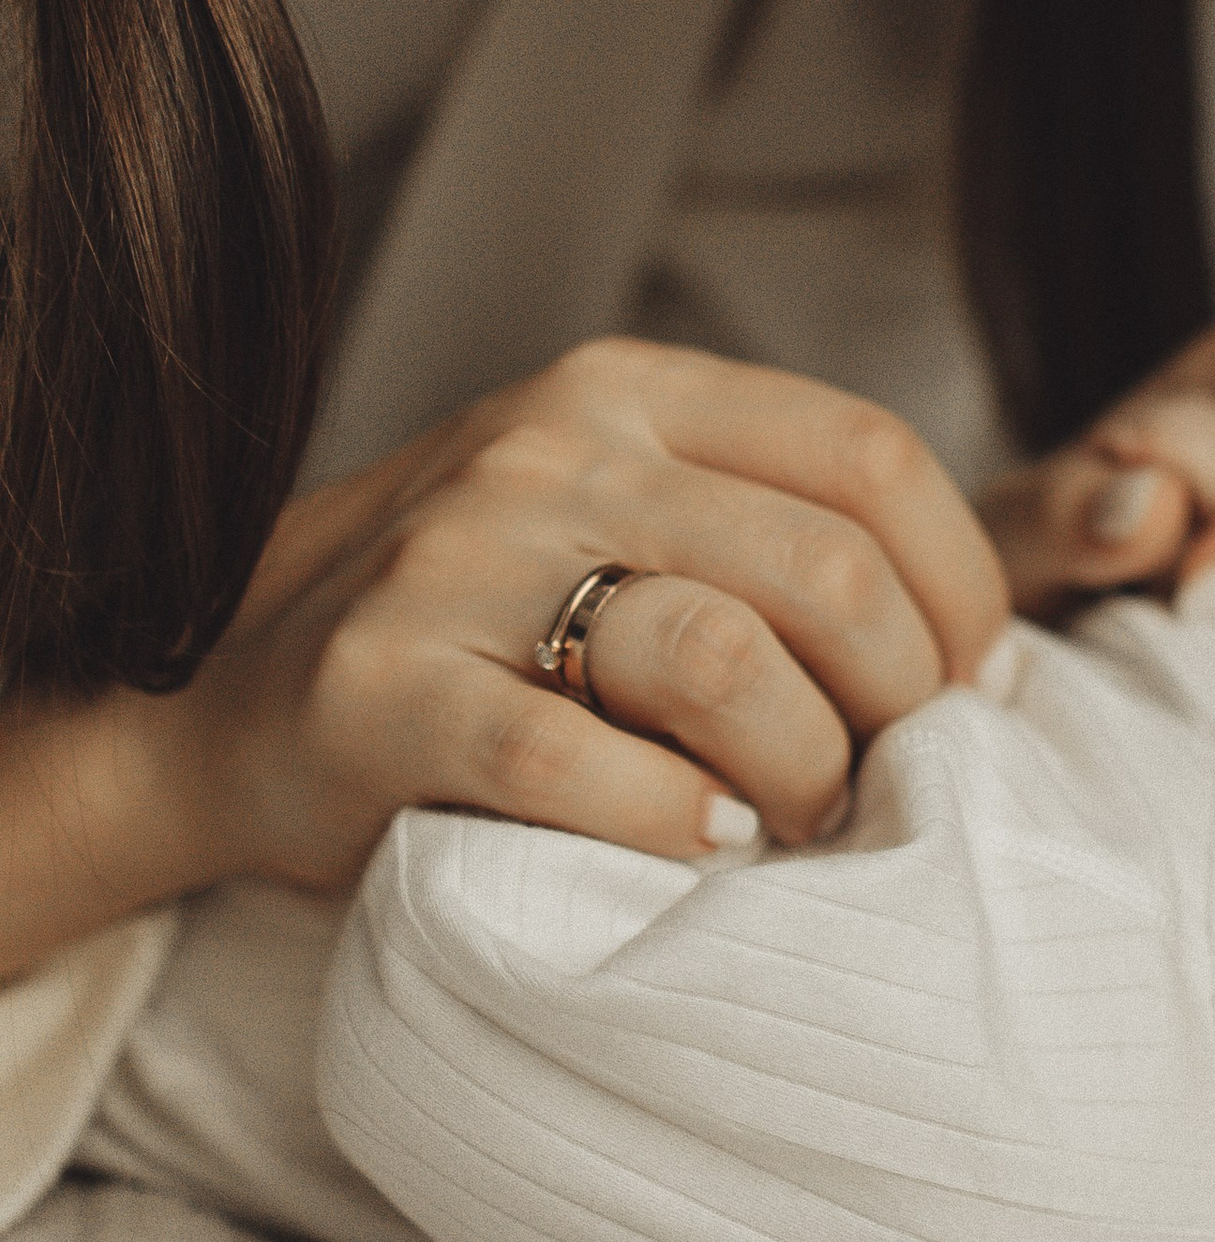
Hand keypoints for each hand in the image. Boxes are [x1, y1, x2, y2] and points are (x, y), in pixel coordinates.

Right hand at [148, 338, 1011, 893]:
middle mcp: (550, 451)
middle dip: (895, 704)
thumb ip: (763, 540)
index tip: (970, 691)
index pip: (872, 457)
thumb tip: (974, 653)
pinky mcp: (382, 691)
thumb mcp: (615, 525)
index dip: (960, 590)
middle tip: (882, 785)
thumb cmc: (472, 638)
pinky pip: (572, 764)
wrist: (213, 700)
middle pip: (826, 569)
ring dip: (799, 771)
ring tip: (792, 823)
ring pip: (721, 657)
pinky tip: (701, 847)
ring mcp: (457, 564)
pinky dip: (670, 823)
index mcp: (628, 394)